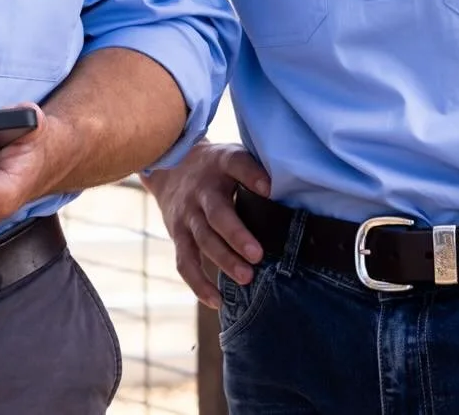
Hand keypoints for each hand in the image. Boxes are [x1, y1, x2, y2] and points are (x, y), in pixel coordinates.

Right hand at [146, 142, 270, 309]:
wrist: (167, 164)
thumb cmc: (215, 168)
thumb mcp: (232, 157)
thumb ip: (255, 170)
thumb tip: (291, 190)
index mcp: (220, 164)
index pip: (235, 163)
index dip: (251, 174)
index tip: (269, 188)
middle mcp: (201, 190)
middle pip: (217, 213)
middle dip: (236, 235)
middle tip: (257, 255)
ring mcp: (187, 214)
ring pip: (203, 239)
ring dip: (224, 260)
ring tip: (246, 278)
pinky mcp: (177, 235)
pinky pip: (185, 262)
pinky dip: (198, 283)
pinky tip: (216, 301)